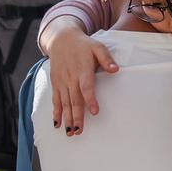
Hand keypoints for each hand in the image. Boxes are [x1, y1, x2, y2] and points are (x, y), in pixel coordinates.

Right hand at [43, 17, 118, 134]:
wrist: (61, 39)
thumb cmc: (83, 44)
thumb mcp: (97, 47)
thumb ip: (106, 58)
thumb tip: (116, 69)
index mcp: (83, 69)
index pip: (86, 87)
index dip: (90, 99)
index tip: (94, 111)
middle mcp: (70, 77)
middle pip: (74, 99)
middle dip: (76, 116)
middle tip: (80, 131)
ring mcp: (61, 81)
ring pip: (64, 103)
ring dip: (67, 118)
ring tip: (70, 132)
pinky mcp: (55, 83)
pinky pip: (55, 100)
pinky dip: (56, 112)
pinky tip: (57, 124)